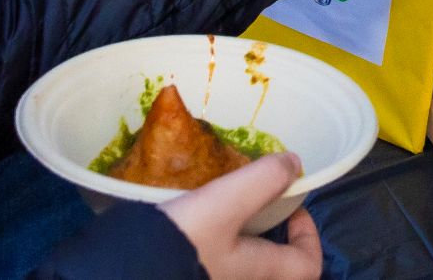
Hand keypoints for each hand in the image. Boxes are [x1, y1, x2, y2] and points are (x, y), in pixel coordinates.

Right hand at [161, 153, 320, 279]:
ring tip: (222, 194)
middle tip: (254, 193)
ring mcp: (212, 277)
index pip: (308, 267)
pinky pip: (211, 253)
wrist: (121, 271)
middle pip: (272, 260)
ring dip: (238, 227)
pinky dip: (211, 232)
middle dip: (269, 225)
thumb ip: (263, 180)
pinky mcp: (187, 270)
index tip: (295, 206)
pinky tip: (192, 209)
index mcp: (258, 271)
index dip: (311, 237)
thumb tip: (294, 163)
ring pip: (240, 255)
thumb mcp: (225, 203)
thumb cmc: (181, 242)